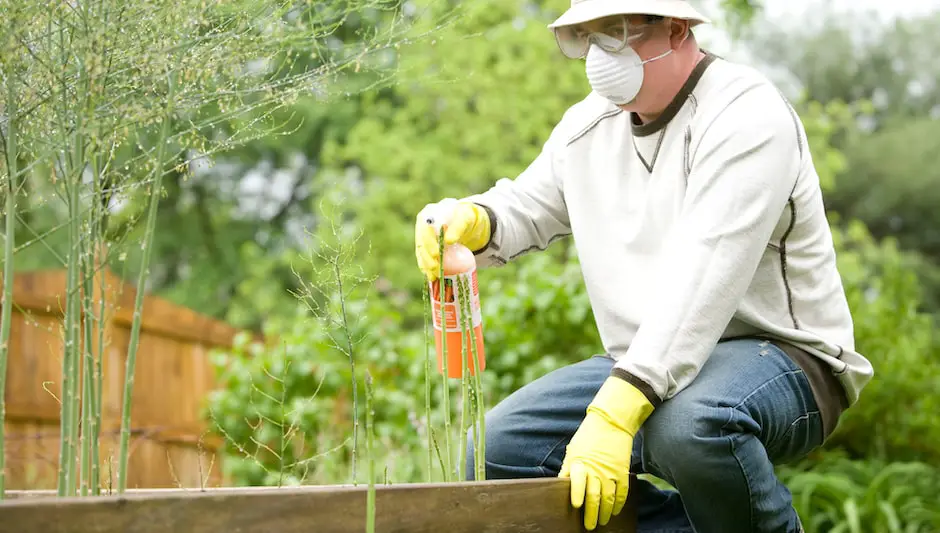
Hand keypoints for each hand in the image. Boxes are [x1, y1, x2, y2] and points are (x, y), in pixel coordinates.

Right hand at [415, 199, 490, 280]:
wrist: (466, 222)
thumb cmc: (466, 217)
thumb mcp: (466, 218)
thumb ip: (458, 227)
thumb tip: (448, 241)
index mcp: (429, 213)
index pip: (425, 229)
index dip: (429, 242)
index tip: (436, 254)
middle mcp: (423, 226)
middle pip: (421, 242)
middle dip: (427, 257)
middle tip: (435, 267)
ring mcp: (423, 237)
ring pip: (421, 252)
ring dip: (426, 265)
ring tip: (433, 276)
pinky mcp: (426, 247)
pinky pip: (423, 258)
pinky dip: (426, 268)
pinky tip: (430, 276)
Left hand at [559, 377, 654, 529]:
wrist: (611, 421)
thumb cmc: (588, 436)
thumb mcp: (573, 450)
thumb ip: (567, 468)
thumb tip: (559, 484)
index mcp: (580, 462)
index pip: (577, 481)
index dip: (576, 494)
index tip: (576, 506)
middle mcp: (596, 469)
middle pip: (594, 496)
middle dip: (592, 514)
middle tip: (589, 526)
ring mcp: (611, 471)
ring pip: (609, 498)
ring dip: (605, 513)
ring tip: (602, 522)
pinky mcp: (623, 471)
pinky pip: (622, 492)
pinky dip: (619, 504)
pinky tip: (615, 511)